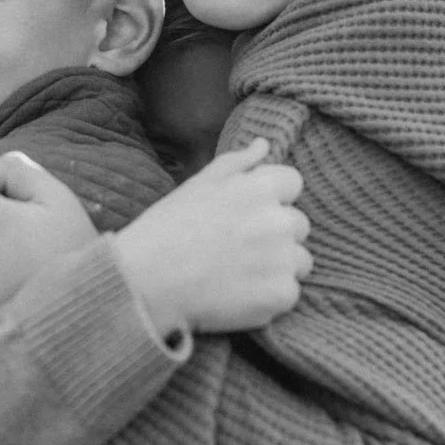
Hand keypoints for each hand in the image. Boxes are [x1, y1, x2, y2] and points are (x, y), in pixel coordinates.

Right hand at [109, 140, 310, 340]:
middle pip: (298, 225)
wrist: (145, 281)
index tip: (244, 217)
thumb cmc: (167, 229)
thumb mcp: (198, 184)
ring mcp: (283, 259)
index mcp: (260, 187)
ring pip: (299, 261)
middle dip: (276, 235)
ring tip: (237, 275)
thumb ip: (237, 162)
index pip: (293, 184)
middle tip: (236, 250)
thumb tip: (264, 144)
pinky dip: (268, 299)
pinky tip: (236, 296)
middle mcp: (279, 220)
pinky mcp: (280, 295)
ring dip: (277, 268)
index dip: (270, 200)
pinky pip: (289, 294)